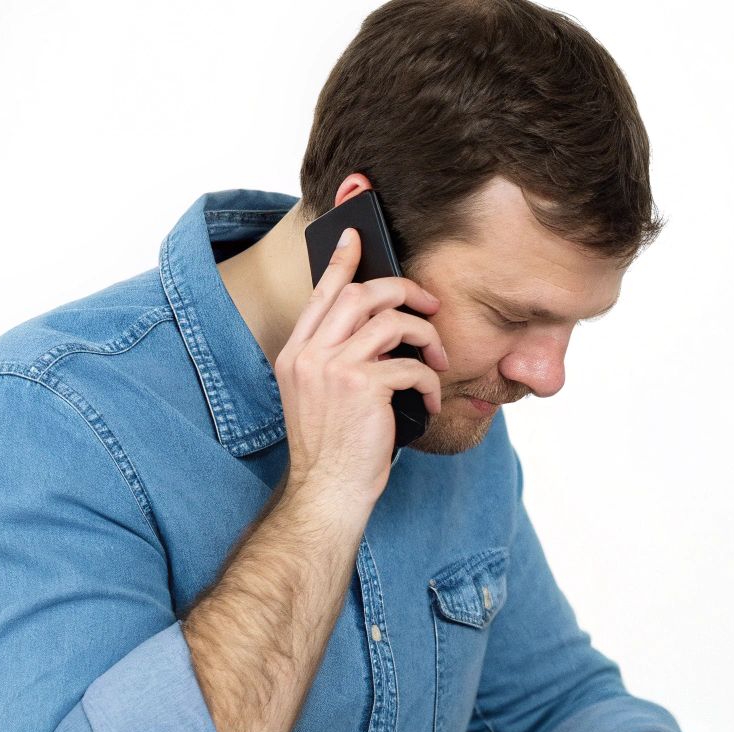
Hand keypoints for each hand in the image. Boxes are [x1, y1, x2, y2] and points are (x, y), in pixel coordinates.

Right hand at [274, 226, 449, 518]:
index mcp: (296, 354)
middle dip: (404, 291)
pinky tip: (428, 404)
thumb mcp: (324, 397)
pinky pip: (411, 366)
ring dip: (425, 337)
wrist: (327, 492)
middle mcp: (309, 355)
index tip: (356, 238)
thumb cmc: (335, 450)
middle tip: (431, 306)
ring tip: (437, 361)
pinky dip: (429, 383)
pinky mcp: (362, 387)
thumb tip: (383, 328)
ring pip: (392, 322)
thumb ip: (339, 359)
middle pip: (362, 294)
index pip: (321, 294)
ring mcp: (332, 369)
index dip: (341, 262)